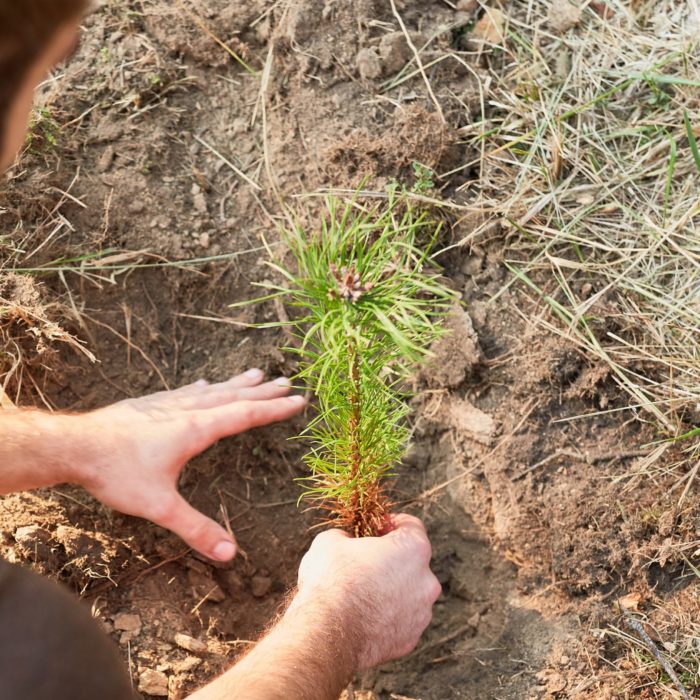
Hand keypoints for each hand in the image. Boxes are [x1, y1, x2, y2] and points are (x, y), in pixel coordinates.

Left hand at [77, 369, 305, 560]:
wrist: (75, 445)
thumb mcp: (159, 506)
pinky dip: (204, 388)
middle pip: (234, 397)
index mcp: (196, 430)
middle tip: (287, 382)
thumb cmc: (116, 472)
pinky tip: (205, 384)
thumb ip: (195, 529)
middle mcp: (187, 411)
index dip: (274, 409)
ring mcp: (168, 404)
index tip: (298, 400)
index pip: (245, 415)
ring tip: (257, 373)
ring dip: (237, 384)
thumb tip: (230, 554)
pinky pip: (187, 391)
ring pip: (212, 390)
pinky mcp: (150, 404)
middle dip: (263, 392)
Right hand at [294, 514, 440, 669]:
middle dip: (390, 559)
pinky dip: (386, 617)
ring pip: (408, 593)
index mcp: (413, 549)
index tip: (373, 529)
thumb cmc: (331, 581)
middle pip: (412, 562)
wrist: (326, 634)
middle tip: (363, 562)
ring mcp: (421, 614)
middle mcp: (426, 581)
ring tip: (360, 594)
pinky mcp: (410, 640)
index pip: (411, 526)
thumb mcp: (330, 541)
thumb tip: (345, 541)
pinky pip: (400, 621)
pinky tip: (361, 617)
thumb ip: (346, 536)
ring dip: (390, 590)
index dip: (389, 524)